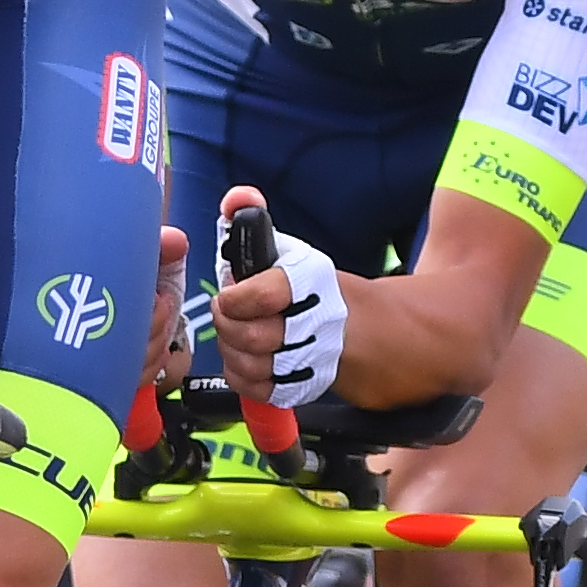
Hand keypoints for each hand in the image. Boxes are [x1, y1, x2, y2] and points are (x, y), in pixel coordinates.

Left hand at [206, 189, 344, 406]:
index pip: (264, 295)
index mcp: (309, 281)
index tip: (231, 294)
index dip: (236, 298)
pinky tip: (245, 357)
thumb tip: (236, 197)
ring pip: (251, 365)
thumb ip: (253, 218)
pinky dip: (240, 375)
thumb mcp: (288, 249)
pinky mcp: (303, 386)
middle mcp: (316, 322)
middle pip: (251, 336)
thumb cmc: (310, 286)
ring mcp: (312, 359)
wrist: (359, 328)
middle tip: (228, 313)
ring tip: (235, 333)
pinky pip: (256, 389)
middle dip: (227, 323)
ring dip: (231, 350)